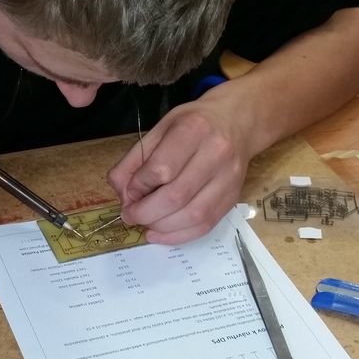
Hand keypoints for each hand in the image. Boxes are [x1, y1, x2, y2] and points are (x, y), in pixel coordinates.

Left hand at [107, 97, 251, 244]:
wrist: (236, 122)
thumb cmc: (193, 124)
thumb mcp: (159, 130)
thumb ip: (135, 160)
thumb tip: (122, 193)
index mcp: (194, 129)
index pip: (161, 169)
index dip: (138, 187)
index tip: (129, 192)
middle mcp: (216, 152)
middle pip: (176, 196)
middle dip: (146, 213)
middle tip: (130, 215)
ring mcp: (229, 177)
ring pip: (193, 215)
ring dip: (162, 227)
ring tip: (145, 224)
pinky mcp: (234, 196)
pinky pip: (206, 225)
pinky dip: (179, 236)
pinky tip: (160, 234)